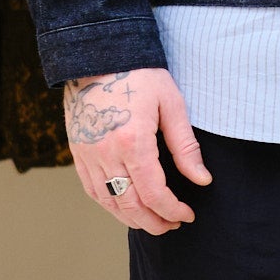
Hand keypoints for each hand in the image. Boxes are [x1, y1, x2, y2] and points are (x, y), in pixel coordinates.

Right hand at [63, 68, 211, 233]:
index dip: (173, 211)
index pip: (154, 193)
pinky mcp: (77, 152)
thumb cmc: (139, 74)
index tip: (187, 215)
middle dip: (154, 222)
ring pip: (109, 202)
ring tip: (153, 222)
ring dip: (131, 218)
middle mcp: (105, 152)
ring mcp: (87, 154)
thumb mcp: (171, 104)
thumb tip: (202, 179)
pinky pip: (92, 189)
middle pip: (130, 205)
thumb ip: (186, 146)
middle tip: (173, 225)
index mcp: (132, 141)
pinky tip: (126, 208)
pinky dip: (110, 205)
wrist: (97, 54)